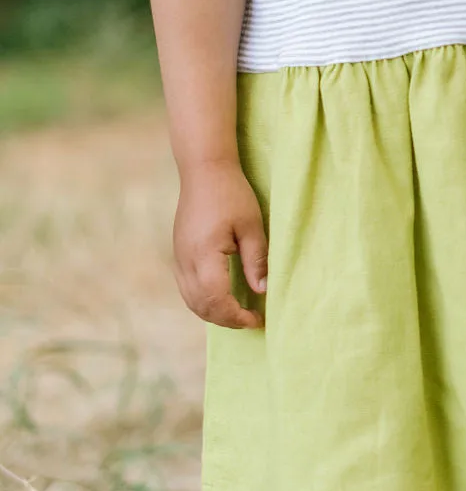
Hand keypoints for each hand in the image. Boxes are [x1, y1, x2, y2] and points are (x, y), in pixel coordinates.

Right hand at [172, 161, 268, 329]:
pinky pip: (186, 288)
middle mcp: (185, 261)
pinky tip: (220, 298)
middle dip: (225, 319)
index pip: (217, 300)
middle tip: (250, 320)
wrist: (204, 170)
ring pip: (190, 300)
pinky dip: (202, 301)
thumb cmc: (231, 193)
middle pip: (200, 306)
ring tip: (237, 313)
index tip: (256, 319)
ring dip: (212, 312)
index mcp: (204, 255)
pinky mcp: (178, 253)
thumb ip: (256, 260)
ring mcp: (178, 257)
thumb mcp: (251, 225)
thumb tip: (262, 291)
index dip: (236, 316)